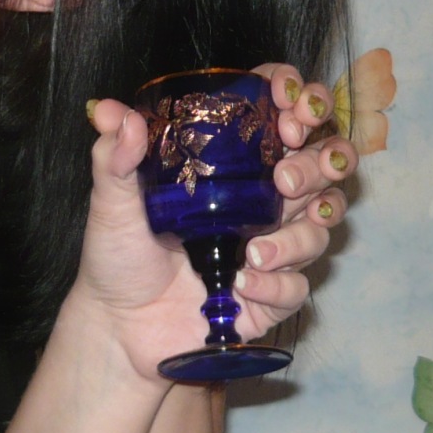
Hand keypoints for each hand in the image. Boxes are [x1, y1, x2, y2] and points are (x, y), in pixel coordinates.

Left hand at [66, 66, 358, 384]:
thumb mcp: (112, 204)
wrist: (118, 328)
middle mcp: (260, 202)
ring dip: (295, 239)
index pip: (284, 120)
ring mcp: (270, 248)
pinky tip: (242, 286)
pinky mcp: (269, 295)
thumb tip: (109, 111)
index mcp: (232, 169)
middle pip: (322, 168)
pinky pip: (297, 287)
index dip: (304, 104)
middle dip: (319, 166)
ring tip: (253, 253)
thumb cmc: (118, 259)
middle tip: (286, 180)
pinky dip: (275, 285)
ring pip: (318, 229)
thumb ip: (113, 158)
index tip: (292, 111)